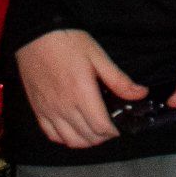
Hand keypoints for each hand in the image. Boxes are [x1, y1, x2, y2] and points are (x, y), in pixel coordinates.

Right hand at [16, 28, 146, 148]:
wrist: (35, 35)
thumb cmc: (67, 42)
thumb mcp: (98, 56)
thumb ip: (118, 80)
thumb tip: (140, 93)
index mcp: (82, 93)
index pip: (101, 127)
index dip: (114, 131)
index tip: (120, 126)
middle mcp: (64, 106)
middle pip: (88, 137)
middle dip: (103, 136)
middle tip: (110, 127)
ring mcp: (49, 110)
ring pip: (70, 140)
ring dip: (86, 141)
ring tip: (94, 131)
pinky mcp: (38, 109)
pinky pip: (52, 135)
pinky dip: (65, 138)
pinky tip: (73, 130)